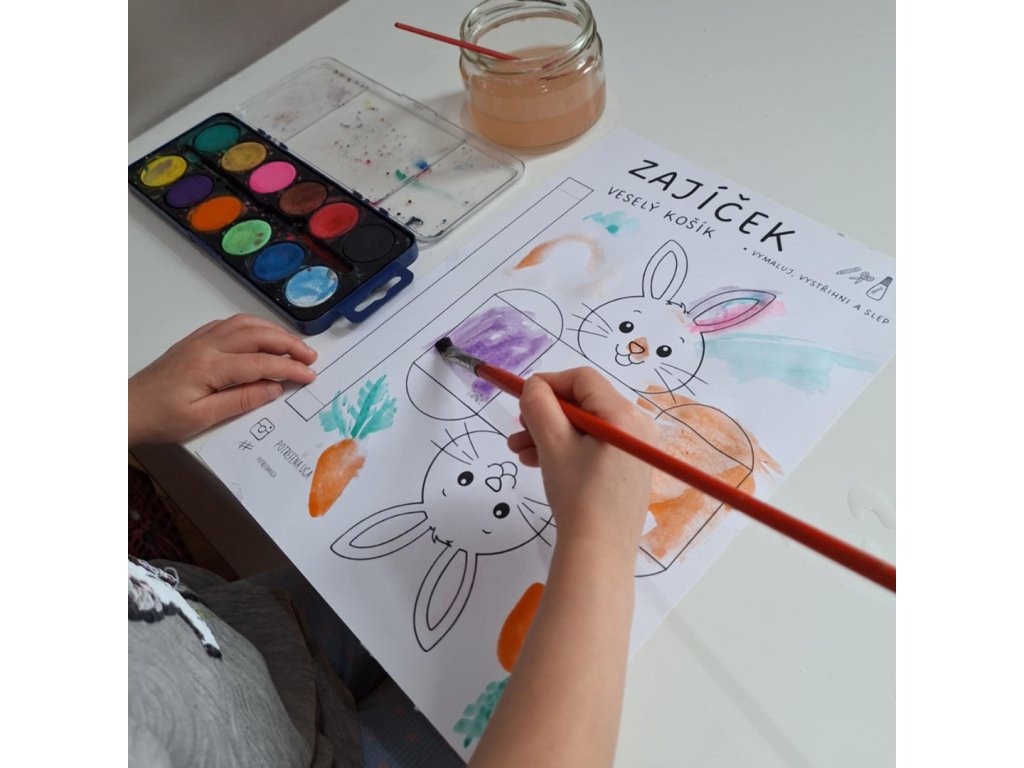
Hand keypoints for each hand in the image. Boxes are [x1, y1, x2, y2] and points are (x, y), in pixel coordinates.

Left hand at [129, 314, 317, 446]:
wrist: (125, 408)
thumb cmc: (160, 419)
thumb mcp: (202, 418)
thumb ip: (240, 400)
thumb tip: (274, 389)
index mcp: (210, 366)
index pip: (261, 363)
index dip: (289, 368)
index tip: (310, 375)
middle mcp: (206, 345)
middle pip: (257, 335)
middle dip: (288, 343)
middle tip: (311, 356)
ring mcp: (199, 340)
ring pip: (244, 324)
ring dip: (272, 331)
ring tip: (293, 344)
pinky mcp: (193, 341)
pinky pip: (229, 324)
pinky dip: (252, 327)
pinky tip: (262, 337)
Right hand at [507, 367, 654, 558]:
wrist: (599, 551)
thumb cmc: (578, 495)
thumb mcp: (552, 444)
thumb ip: (539, 406)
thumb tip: (534, 386)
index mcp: (624, 415)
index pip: (582, 379)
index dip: (548, 383)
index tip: (522, 399)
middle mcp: (637, 426)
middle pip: (583, 403)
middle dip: (545, 414)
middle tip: (518, 430)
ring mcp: (635, 448)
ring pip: (585, 426)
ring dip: (550, 433)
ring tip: (521, 452)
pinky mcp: (628, 467)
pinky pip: (594, 445)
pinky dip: (567, 448)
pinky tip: (540, 462)